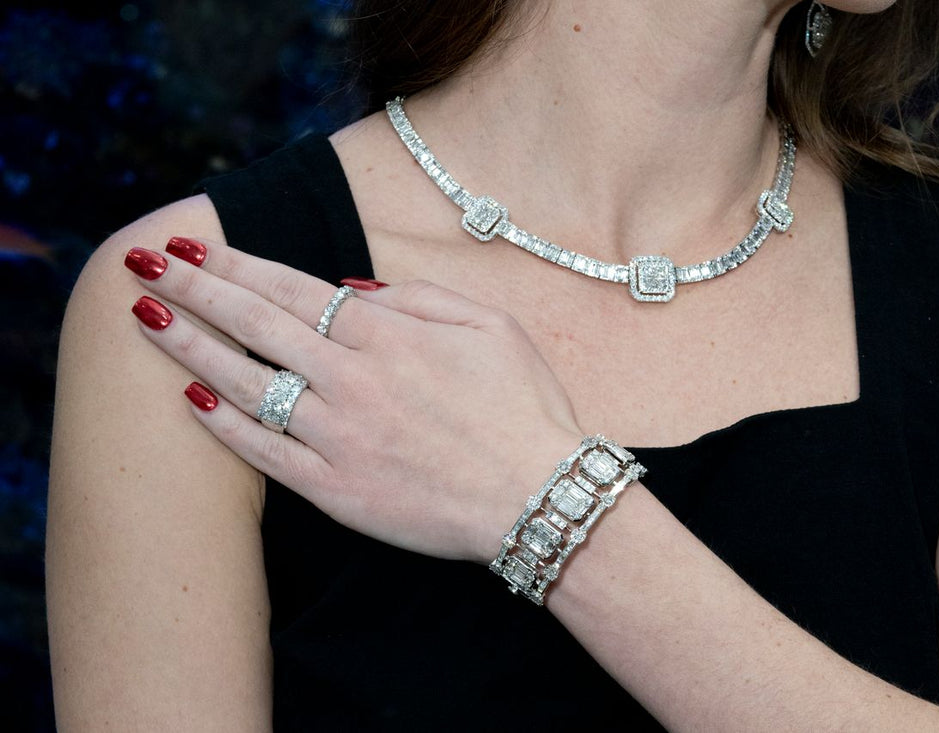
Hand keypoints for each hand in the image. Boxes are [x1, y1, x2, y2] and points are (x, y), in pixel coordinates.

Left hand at [123, 238, 584, 562]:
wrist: (539, 495)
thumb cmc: (524, 406)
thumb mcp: (492, 325)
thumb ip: (419, 297)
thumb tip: (351, 288)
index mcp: (389, 335)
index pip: (292, 289)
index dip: (236, 265)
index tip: (194, 247)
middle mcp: (352, 379)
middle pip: (256, 325)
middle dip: (195, 289)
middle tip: (145, 264)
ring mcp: (338, 436)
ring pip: (247, 383)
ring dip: (191, 347)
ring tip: (146, 320)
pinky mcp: (336, 489)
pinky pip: (266, 454)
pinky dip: (226, 426)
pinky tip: (193, 400)